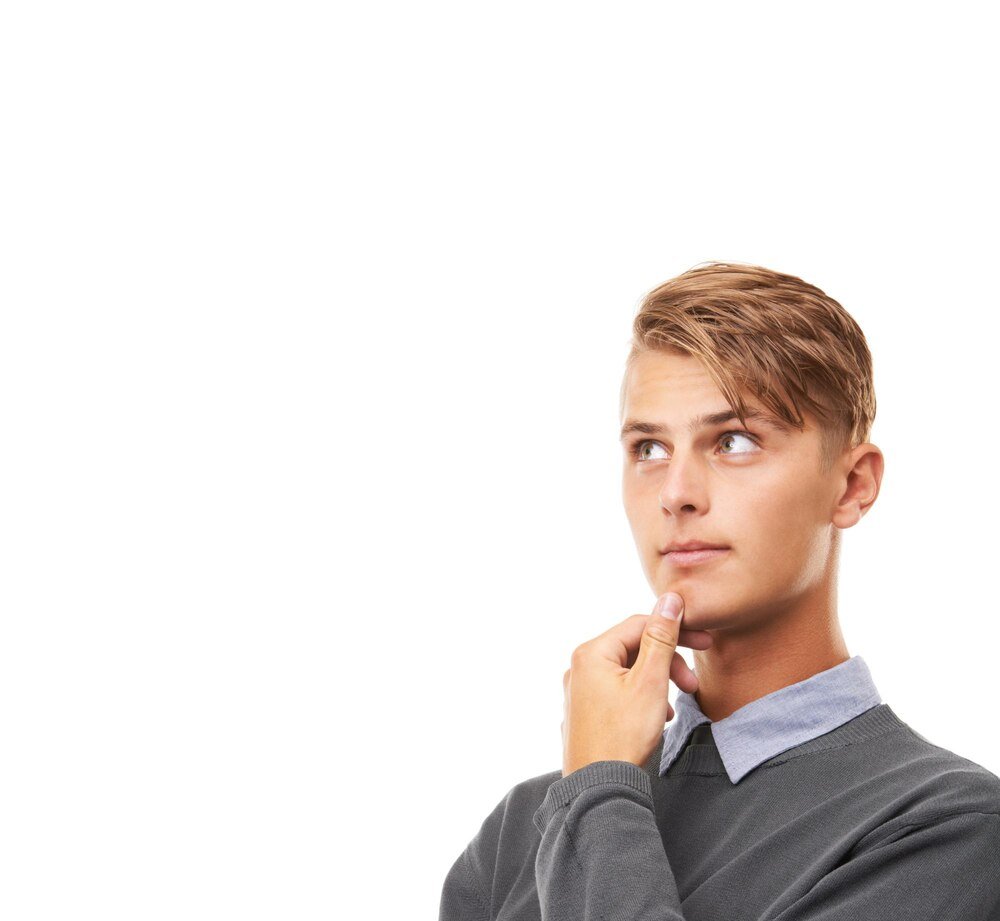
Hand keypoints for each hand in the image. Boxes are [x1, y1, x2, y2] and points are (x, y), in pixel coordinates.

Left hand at [560, 592, 712, 776]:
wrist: (597, 789)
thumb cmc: (623, 736)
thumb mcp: (650, 683)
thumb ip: (661, 638)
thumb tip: (670, 599)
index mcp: (591, 653)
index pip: (639, 625)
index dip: (675, 629)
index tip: (704, 641)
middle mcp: (579, 667)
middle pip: (633, 648)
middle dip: (667, 664)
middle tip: (692, 684)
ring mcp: (578, 690)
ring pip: (628, 671)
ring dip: (656, 683)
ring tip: (671, 709)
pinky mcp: (584, 711)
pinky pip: (618, 691)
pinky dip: (641, 698)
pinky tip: (656, 718)